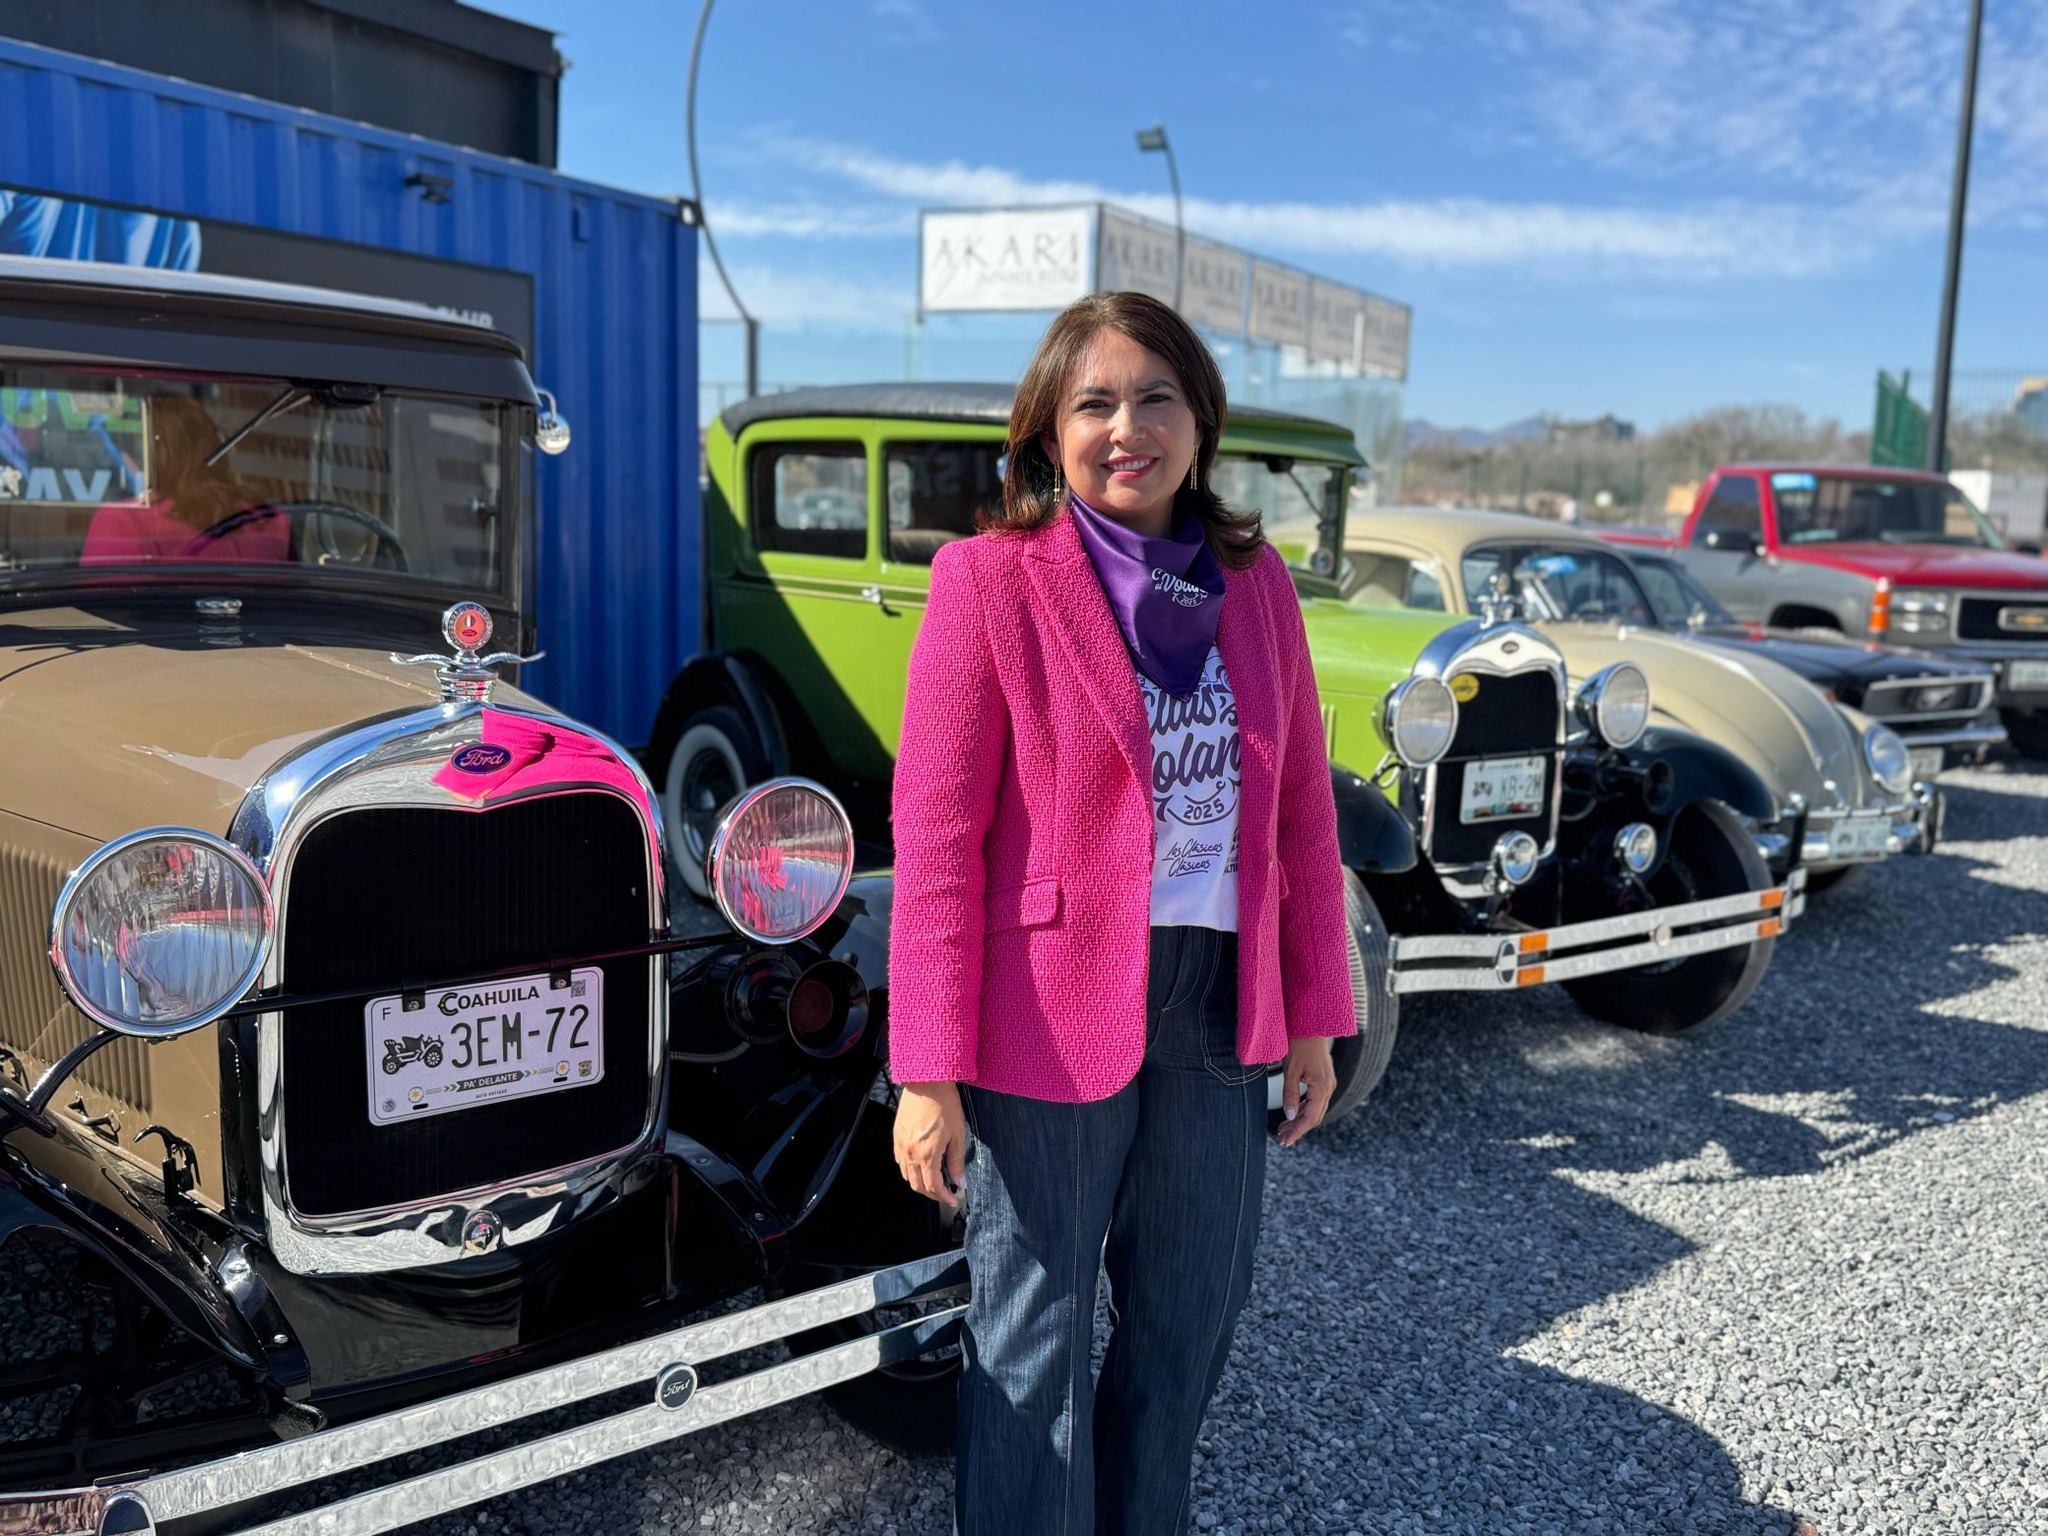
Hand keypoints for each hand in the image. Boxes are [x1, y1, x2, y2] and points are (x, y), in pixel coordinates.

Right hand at [894, 1081, 967, 1206]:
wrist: (927, 1081)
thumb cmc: (945, 1105)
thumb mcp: (958, 1134)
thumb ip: (957, 1161)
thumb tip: (961, 1182)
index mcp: (927, 1155)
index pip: (933, 1187)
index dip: (944, 1197)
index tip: (953, 1200)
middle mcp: (910, 1154)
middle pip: (918, 1186)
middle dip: (932, 1194)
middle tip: (945, 1194)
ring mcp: (901, 1146)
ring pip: (906, 1176)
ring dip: (920, 1184)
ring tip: (934, 1182)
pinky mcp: (896, 1137)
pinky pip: (900, 1162)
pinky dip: (909, 1170)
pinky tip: (920, 1166)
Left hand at [1274, 1037, 1335, 1147]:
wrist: (1311, 1024)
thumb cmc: (1299, 1043)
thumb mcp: (1291, 1070)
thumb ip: (1290, 1094)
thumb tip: (1288, 1116)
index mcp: (1322, 1087)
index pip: (1310, 1117)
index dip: (1297, 1131)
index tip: (1284, 1141)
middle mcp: (1328, 1087)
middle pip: (1314, 1117)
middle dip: (1297, 1129)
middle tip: (1281, 1139)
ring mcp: (1328, 1084)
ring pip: (1315, 1110)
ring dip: (1299, 1121)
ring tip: (1282, 1130)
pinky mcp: (1323, 1080)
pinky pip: (1315, 1101)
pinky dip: (1303, 1110)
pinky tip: (1291, 1115)